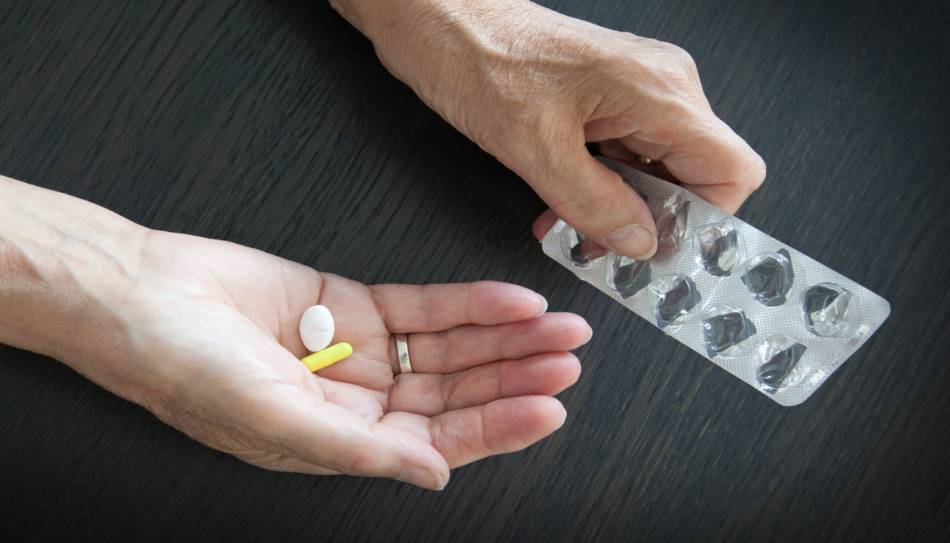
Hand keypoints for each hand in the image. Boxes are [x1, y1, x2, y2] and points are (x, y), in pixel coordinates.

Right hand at [59, 230, 589, 489]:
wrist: (141, 295)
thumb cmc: (185, 368)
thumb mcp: (277, 420)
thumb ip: (360, 449)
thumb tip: (434, 477)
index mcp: (343, 442)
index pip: (439, 441)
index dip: (496, 426)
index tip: (548, 409)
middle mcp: (361, 400)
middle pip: (457, 392)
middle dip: (514, 377)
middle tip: (566, 360)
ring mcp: (362, 350)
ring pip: (452, 347)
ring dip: (505, 337)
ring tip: (556, 326)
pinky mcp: (355, 303)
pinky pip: (425, 305)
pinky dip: (469, 302)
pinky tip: (508, 299)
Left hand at [333, 0, 765, 258]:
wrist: (444, 19)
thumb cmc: (482, 60)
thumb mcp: (536, 150)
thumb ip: (595, 204)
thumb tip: (640, 242)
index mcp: (658, 93)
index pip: (732, 172)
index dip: (705, 219)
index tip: (661, 248)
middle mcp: (660, 88)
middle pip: (694, 177)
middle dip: (650, 220)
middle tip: (602, 245)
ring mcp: (637, 91)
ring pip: (657, 172)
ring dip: (618, 208)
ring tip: (569, 223)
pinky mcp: (611, 97)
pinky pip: (627, 156)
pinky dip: (601, 187)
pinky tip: (563, 202)